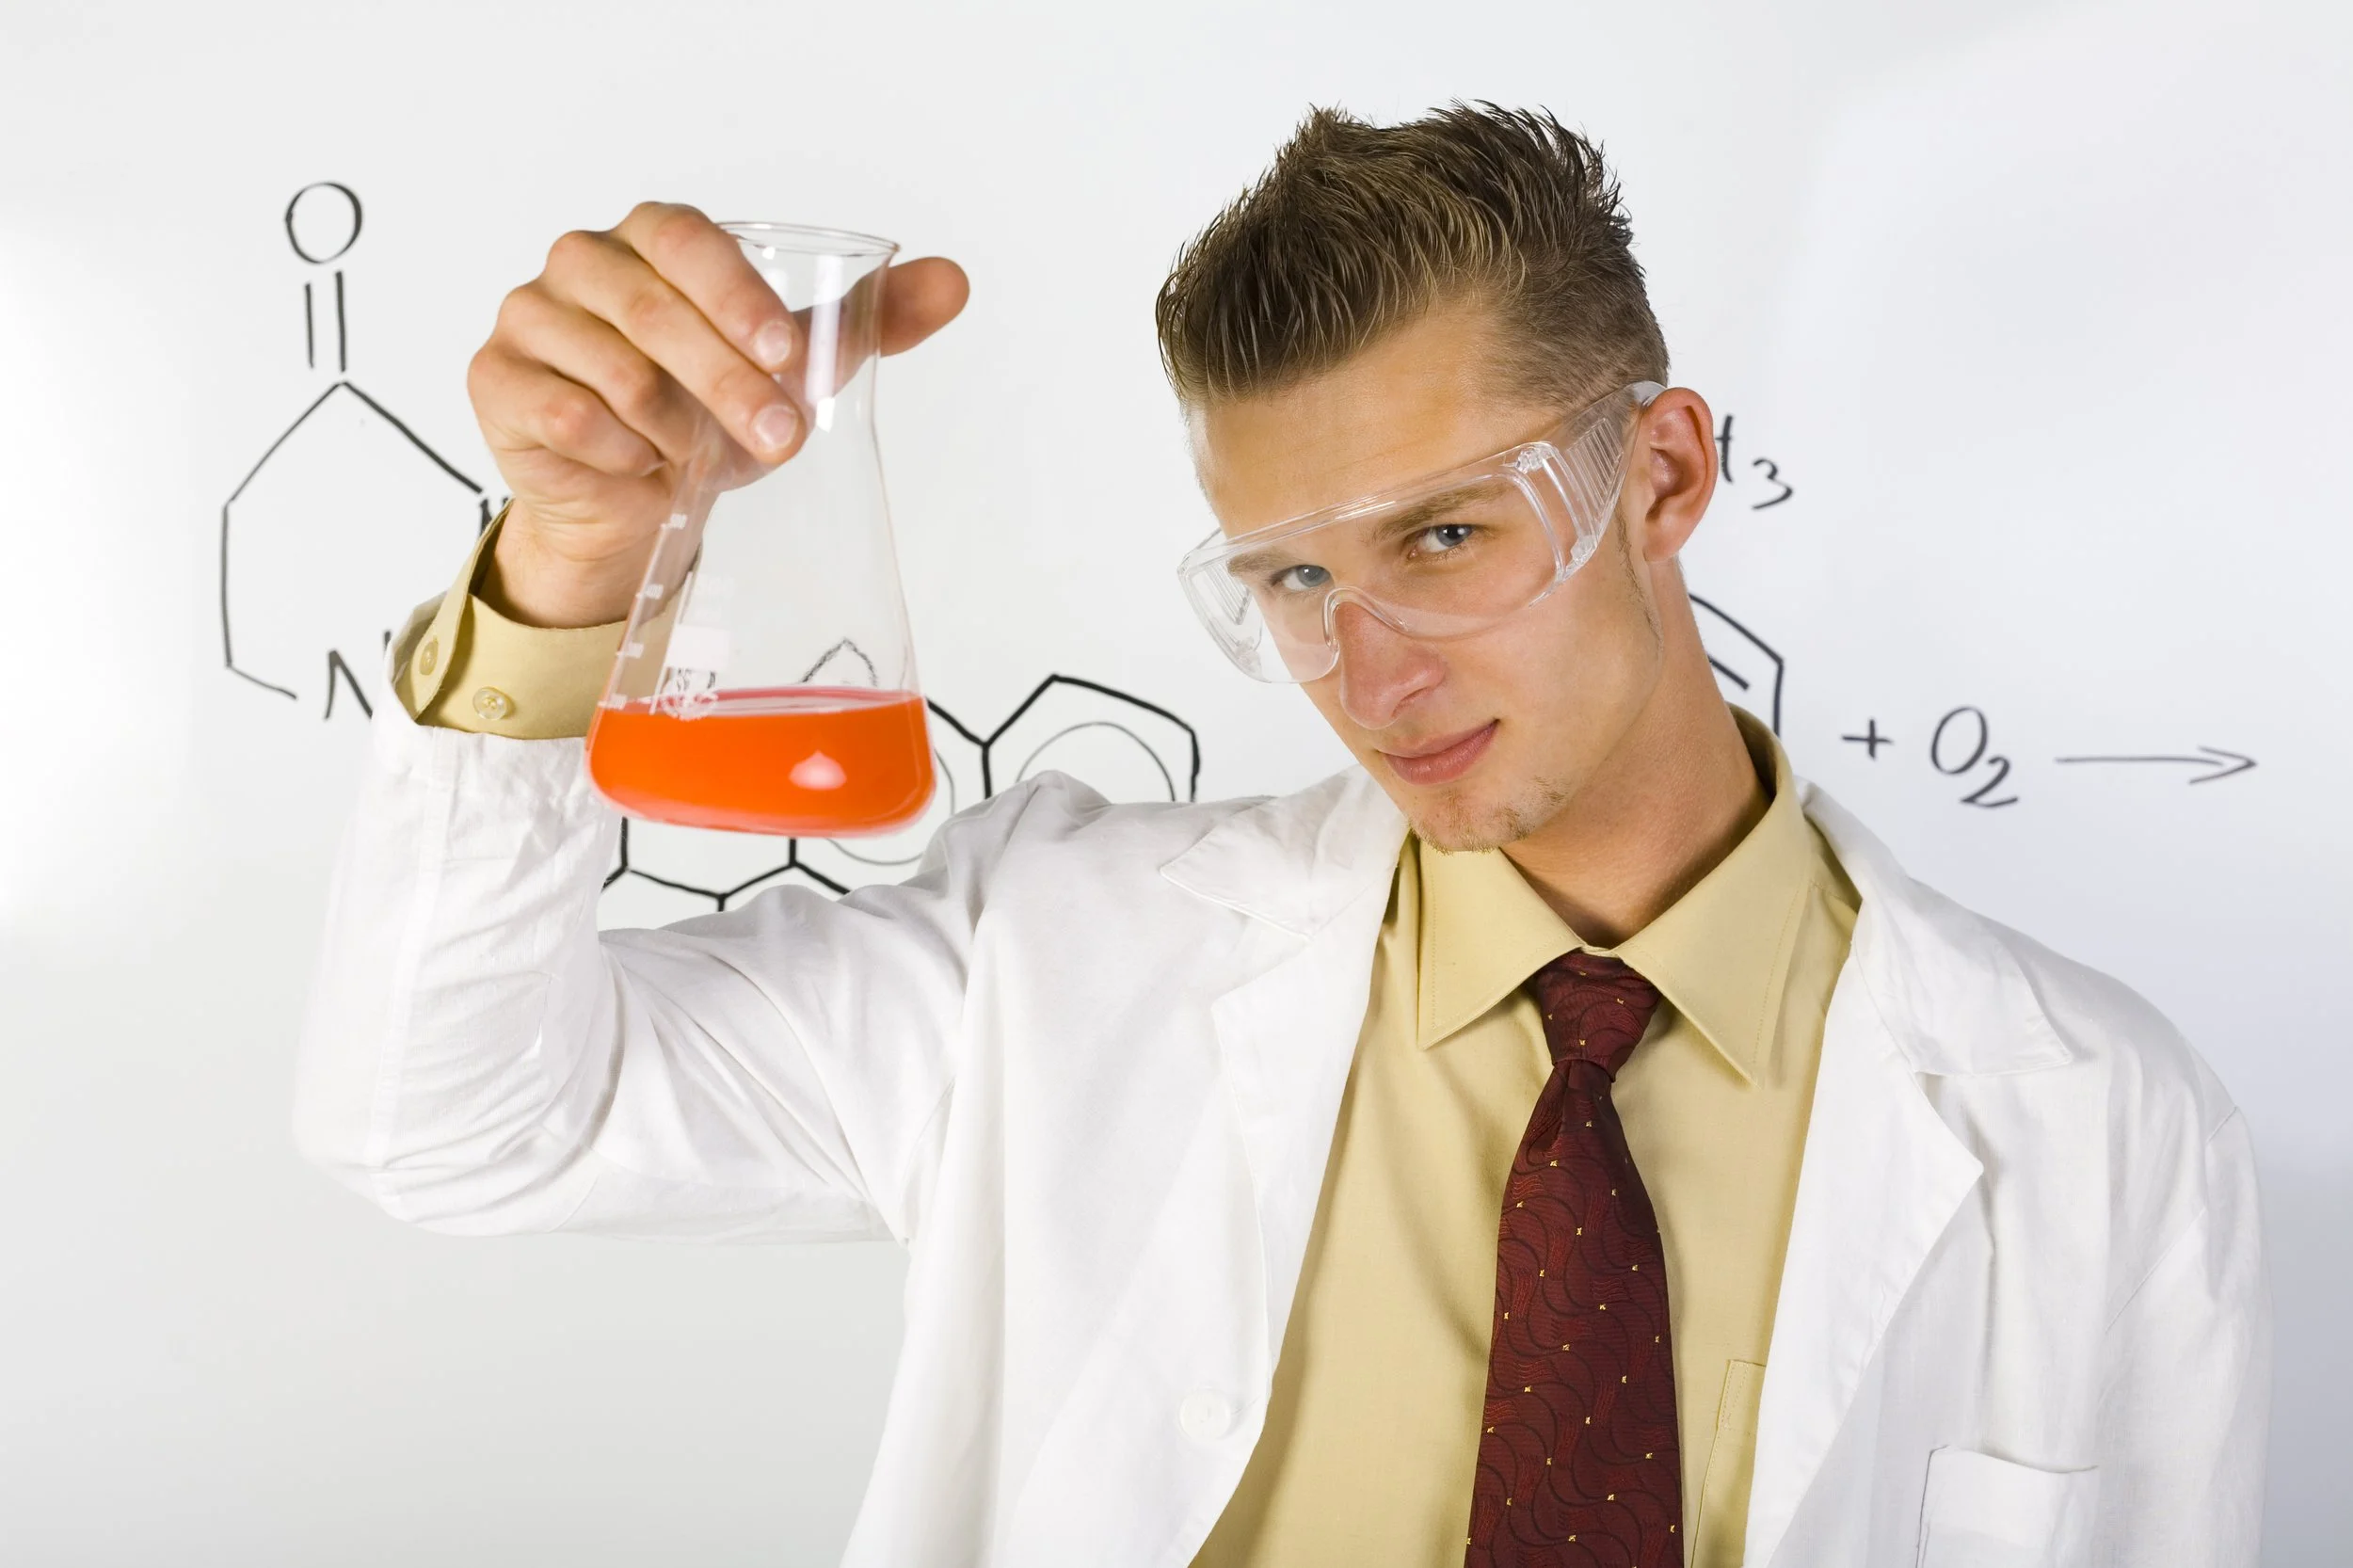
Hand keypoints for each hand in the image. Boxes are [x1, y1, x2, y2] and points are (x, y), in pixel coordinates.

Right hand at [467, 202, 968, 626]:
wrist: (637, 503)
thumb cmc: (708, 416)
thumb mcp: (790, 371)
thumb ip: (867, 324)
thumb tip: (954, 282)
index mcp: (652, 240)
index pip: (685, 239)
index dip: (733, 295)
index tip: (786, 353)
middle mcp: (582, 264)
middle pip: (650, 309)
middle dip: (725, 381)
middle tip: (780, 437)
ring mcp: (530, 318)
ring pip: (611, 370)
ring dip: (675, 428)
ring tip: (701, 457)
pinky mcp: (496, 380)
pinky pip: (566, 416)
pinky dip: (620, 453)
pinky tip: (641, 466)